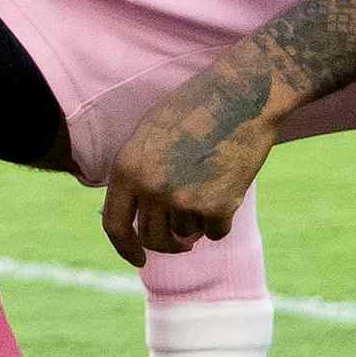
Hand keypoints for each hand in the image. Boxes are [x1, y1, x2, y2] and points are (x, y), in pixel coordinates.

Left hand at [100, 74, 281, 262]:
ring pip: (186, 234)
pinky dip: (223, 220)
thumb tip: (136, 215)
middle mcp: (150, 187)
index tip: (139, 260)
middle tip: (183, 242)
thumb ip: (138, 173)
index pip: (114, 225)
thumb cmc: (196, 109)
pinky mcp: (216, 206)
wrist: (240, 96)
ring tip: (210, 187)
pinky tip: (229, 188)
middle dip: (169, 244)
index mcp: (127, 168)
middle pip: (153, 238)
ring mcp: (182, 199)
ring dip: (198, 222)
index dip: (125, 248)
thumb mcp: (150, 134)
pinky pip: (216, 232)